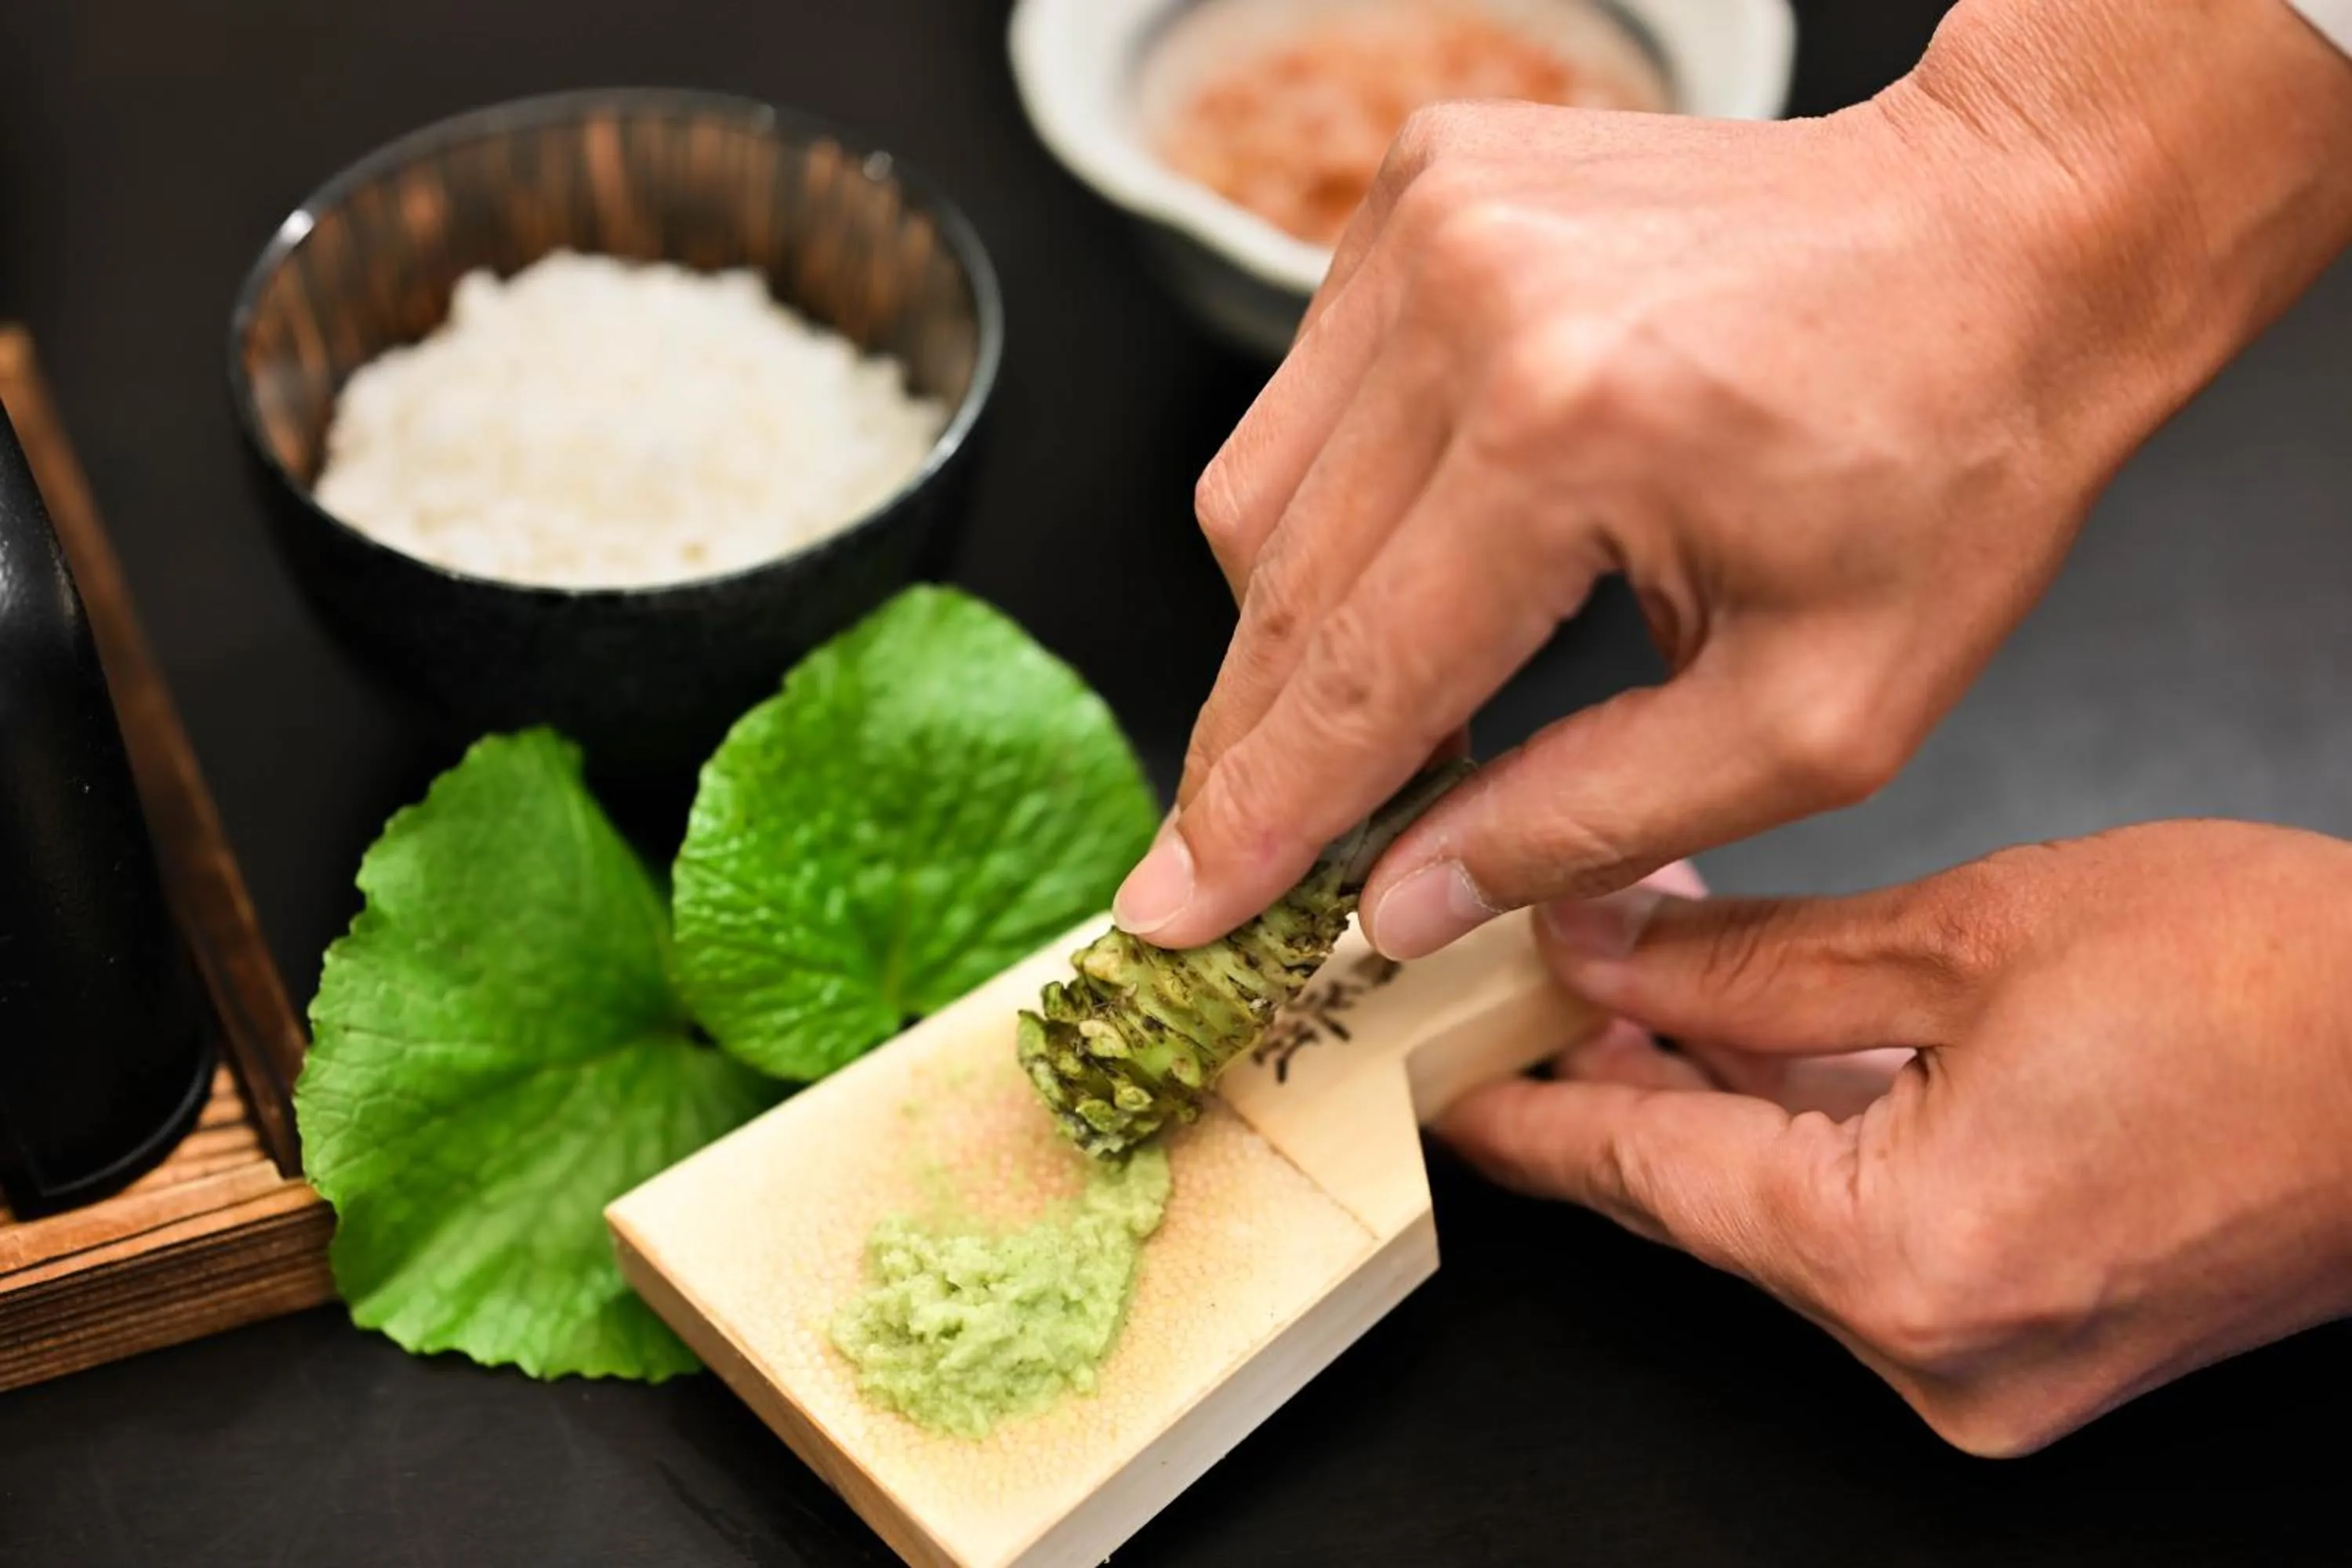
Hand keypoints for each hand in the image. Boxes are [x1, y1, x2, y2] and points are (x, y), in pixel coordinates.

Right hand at [1115, 0, 2351, 957]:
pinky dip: (1333, 506)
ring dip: (1291, 630)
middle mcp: (1470, 302)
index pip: (1358, 679)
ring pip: (1259, 491)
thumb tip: (1403, 899)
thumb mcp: (1819, 716)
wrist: (2009, 234)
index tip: (1175, 913)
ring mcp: (1435, 221)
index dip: (1259, 823)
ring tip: (1389, 709)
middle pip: (1275, 587)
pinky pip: (1308, 396)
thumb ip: (1588, 819)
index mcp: (1573, 432)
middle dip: (1255, 746)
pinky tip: (1426, 556)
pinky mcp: (1427, 182)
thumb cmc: (1953, 460)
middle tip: (1252, 856)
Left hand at [1440, 821, 2351, 1455]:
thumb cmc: (2277, 991)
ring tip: (1633, 982)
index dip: (1518, 1115)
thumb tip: (1602, 953)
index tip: (1436, 1081)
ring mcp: (1996, 1370)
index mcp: (1903, 1262)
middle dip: (1612, 1086)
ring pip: (1784, 1220)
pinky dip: (1807, 1144)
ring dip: (1708, 1105)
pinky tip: (1754, 1048)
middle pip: (1703, 1208)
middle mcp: (1941, 1355)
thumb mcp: (1966, 933)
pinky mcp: (2039, 1346)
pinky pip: (1869, 1240)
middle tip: (1529, 985)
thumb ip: (1748, 964)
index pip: (1639, 1182)